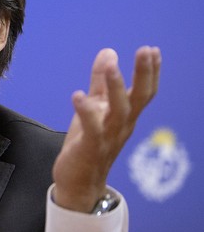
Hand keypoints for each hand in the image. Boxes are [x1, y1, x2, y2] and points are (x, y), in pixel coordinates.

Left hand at [52, 46, 160, 211]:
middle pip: (138, 98)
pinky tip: (78, 95)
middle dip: (143, 74)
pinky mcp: (90, 147)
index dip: (150, 72)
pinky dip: (86, 112)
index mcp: (124, 116)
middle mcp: (121, 125)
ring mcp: (108, 137)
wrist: (79, 181)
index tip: (152, 50)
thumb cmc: (88, 141)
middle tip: (146, 51)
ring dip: (116, 88)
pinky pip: (92, 129)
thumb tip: (108, 52)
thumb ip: (100, 82)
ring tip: (112, 66)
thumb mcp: (95, 106)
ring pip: (118, 111)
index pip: (143, 92)